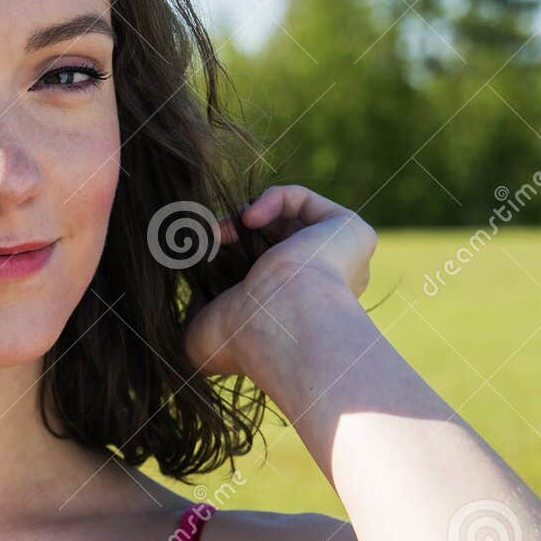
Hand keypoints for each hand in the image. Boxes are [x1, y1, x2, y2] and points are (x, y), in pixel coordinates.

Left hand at [182, 184, 377, 377]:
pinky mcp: (350, 231)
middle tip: (214, 237)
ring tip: (225, 231)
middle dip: (239, 234)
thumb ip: (195, 316)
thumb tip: (191, 301)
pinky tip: (250, 219)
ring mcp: (339, 259)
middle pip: (274, 242)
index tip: (204, 256)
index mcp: (293, 312)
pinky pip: (303, 200)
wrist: (279, 324)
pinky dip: (271, 200)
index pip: (262, 273)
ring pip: (287, 220)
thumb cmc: (241, 340)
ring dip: (247, 216)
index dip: (230, 257)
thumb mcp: (200, 336)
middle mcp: (322, 287)